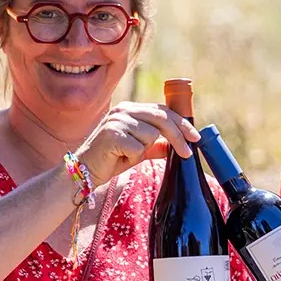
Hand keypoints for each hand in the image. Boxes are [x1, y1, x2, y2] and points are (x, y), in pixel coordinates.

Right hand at [77, 102, 199, 185]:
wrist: (85, 171)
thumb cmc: (112, 159)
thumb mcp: (139, 150)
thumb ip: (157, 145)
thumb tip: (178, 145)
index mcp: (130, 109)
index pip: (162, 110)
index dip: (181, 123)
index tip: (195, 137)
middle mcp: (124, 110)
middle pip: (161, 119)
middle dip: (178, 136)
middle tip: (187, 152)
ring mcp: (117, 121)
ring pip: (150, 135)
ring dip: (144, 150)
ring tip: (127, 154)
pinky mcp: (112, 134)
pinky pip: (138, 148)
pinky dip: (133, 157)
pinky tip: (119, 157)